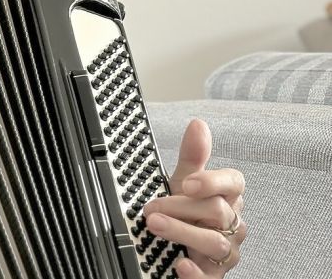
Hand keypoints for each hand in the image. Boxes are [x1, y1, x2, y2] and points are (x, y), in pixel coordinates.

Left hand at [144, 119, 247, 277]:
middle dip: (181, 207)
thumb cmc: (184, 214)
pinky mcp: (213, 276)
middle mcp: (231, 225)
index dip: (214, 181)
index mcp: (228, 199)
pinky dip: (195, 272)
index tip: (188, 182)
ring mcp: (225, 252)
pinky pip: (210, 277)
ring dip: (182, 232)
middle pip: (217, 211)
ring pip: (214, 242)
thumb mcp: (183, 185)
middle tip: (151, 207)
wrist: (176, 252)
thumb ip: (192, 158)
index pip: (235, 184)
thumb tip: (198, 124)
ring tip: (154, 224)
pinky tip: (180, 263)